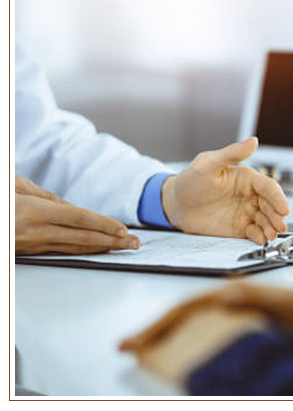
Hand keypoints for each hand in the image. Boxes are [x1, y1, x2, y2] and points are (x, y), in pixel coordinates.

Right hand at [15, 174, 139, 254]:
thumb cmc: (1, 197)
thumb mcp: (16, 185)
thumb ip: (46, 196)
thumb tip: (72, 208)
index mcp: (33, 212)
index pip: (78, 219)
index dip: (103, 225)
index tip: (123, 230)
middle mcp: (35, 231)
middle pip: (82, 238)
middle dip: (112, 242)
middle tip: (135, 244)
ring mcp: (32, 244)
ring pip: (74, 247)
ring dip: (102, 248)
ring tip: (124, 248)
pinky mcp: (29, 250)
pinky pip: (62, 250)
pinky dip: (83, 249)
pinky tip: (97, 248)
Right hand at [121, 282, 292, 351]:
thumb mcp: (286, 304)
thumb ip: (256, 297)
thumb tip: (222, 296)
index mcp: (236, 292)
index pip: (189, 306)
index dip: (160, 323)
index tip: (137, 339)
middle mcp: (234, 299)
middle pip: (186, 313)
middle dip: (156, 329)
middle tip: (132, 344)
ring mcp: (239, 311)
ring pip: (194, 321)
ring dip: (169, 334)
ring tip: (149, 347)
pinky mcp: (248, 323)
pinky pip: (209, 331)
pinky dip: (190, 339)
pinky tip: (185, 348)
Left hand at [162, 137, 289, 244]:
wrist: (175, 205)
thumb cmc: (190, 181)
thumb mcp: (208, 164)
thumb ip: (232, 153)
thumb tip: (253, 141)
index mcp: (246, 178)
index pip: (268, 187)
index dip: (278, 197)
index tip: (284, 208)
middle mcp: (249, 195)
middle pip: (270, 205)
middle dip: (278, 216)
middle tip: (279, 225)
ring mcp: (245, 212)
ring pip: (265, 220)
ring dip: (271, 227)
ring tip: (271, 235)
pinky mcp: (239, 227)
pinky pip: (254, 232)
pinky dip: (260, 236)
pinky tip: (261, 238)